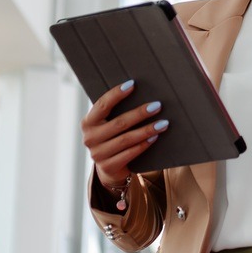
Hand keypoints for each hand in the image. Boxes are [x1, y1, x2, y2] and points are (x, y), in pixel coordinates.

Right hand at [81, 79, 167, 194]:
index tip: (133, 84)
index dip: (116, 94)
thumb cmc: (113, 138)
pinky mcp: (108, 167)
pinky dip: (144, 145)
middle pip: (119, 123)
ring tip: (163, 123)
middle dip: (140, 113)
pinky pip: (130, 154)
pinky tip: (155, 137)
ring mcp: (98, 154)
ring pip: (126, 139)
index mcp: (88, 122)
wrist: (109, 168)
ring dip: (147, 130)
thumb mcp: (108, 125)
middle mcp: (90, 138)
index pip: (102, 105)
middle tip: (157, 106)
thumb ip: (116, 112)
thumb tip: (138, 90)